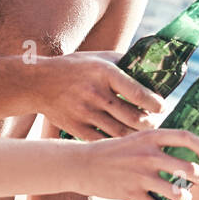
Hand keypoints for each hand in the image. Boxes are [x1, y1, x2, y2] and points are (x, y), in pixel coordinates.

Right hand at [39, 51, 167, 139]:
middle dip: (150, 122)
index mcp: (105, 73)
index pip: (139, 93)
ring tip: (142, 130)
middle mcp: (96, 93)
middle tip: (154, 120)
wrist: (37, 83)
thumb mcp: (99, 57)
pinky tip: (124, 138)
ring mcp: (85, 113)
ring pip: (121, 133)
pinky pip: (104, 140)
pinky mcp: (76, 128)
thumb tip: (152, 67)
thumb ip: (124, 62)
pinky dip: (118, 142)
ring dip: (137, 134)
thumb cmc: (74, 68)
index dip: (156, 104)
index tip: (161, 106)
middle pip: (134, 117)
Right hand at [81, 129, 198, 199]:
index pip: (185, 137)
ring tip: (182, 198)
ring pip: (176, 193)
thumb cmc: (112, 151)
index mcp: (150, 137)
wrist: (80, 164)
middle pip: (188, 169)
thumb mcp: (134, 139)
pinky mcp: (131, 194)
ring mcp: (140, 176)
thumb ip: (156, 144)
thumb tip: (183, 152)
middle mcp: (148, 155)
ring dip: (183, 198)